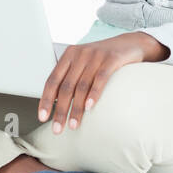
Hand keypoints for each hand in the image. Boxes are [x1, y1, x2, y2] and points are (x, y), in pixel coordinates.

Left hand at [38, 33, 168, 133]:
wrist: (130, 43)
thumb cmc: (103, 59)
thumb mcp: (84, 63)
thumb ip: (71, 77)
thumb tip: (56, 103)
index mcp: (68, 56)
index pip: (52, 80)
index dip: (46, 100)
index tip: (43, 117)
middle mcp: (79, 54)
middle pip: (66, 86)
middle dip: (61, 110)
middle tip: (58, 129)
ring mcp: (95, 56)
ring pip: (81, 86)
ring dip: (77, 108)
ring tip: (73, 125)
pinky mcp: (111, 59)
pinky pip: (100, 78)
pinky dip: (94, 93)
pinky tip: (90, 107)